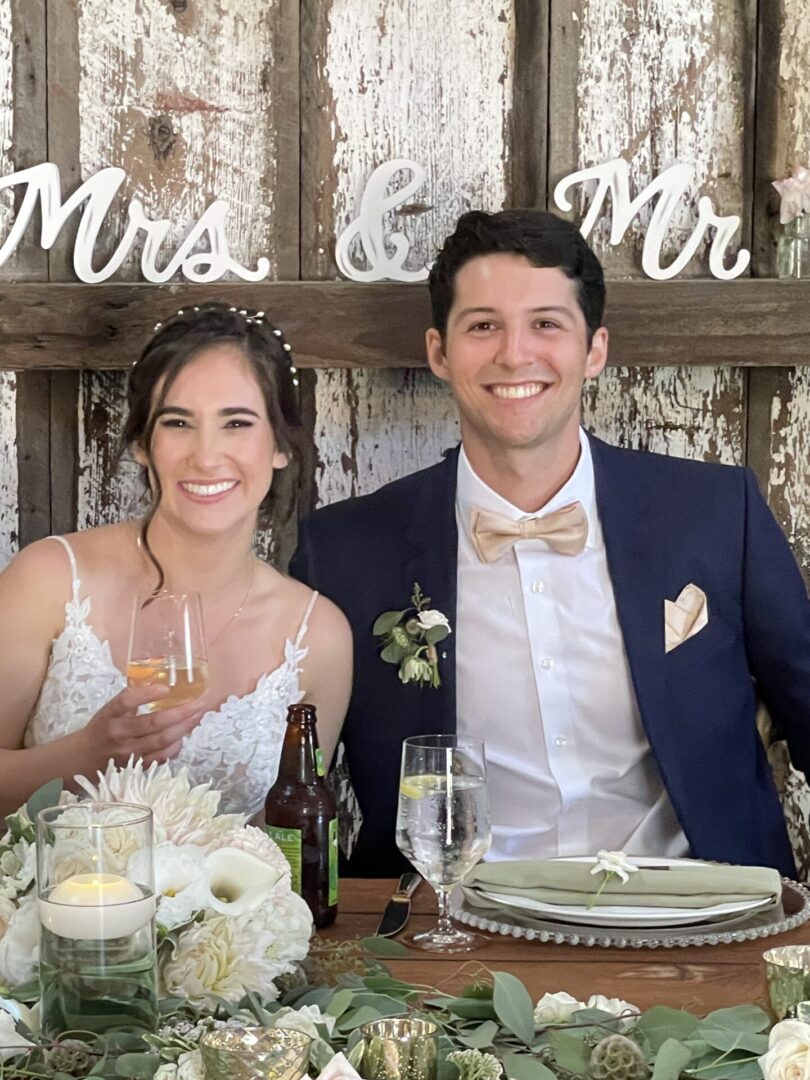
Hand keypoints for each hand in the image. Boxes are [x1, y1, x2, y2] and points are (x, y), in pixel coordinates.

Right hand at [81, 683, 206, 768]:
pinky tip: (184, 737)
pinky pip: (160, 758)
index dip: (146, 694)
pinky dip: (175, 747)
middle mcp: (119, 734)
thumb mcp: (110, 710)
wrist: (82, 759)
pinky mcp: (135, 767)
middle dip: (181, 713)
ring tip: (198, 716)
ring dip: (183, 728)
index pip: (126, 701)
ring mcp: (128, 753)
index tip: (166, 688)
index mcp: (110, 715)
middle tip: (199, 703)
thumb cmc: (102, 729)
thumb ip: (132, 699)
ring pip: (161, 741)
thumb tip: (162, 682)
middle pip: (153, 723)